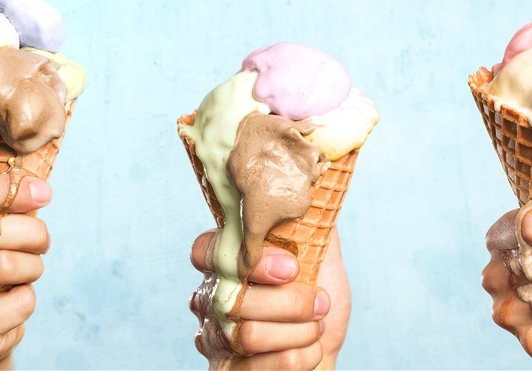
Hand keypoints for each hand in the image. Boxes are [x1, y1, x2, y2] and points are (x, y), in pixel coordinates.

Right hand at [0, 174, 51, 369]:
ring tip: (26, 271)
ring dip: (33, 266)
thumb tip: (38, 189)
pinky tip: (11, 301)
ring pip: (5, 264)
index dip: (6, 190)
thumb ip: (11, 200)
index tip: (42, 193)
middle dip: (31, 231)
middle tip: (41, 241)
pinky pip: (18, 301)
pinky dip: (28, 297)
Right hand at [191, 228, 350, 369]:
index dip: (253, 261)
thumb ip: (310, 221)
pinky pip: (257, 368)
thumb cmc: (318, 304)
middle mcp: (210, 299)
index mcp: (226, 263)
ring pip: (248, 334)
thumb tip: (314, 179)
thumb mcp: (320, 256)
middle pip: (235, 297)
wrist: (324, 351)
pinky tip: (307, 351)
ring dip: (300, 332)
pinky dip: (297, 359)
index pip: (207, 251)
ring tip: (316, 327)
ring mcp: (214, 340)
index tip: (293, 267)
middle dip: (293, 303)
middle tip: (320, 303)